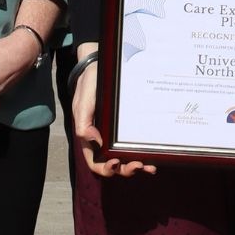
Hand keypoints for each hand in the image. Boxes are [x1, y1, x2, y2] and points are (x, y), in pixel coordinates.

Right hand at [70, 50, 153, 178]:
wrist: (100, 65)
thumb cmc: (89, 84)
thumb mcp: (82, 102)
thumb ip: (84, 123)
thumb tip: (95, 142)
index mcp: (90, 137)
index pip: (95, 162)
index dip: (105, 168)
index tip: (115, 162)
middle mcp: (103, 139)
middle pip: (114, 164)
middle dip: (125, 169)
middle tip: (138, 165)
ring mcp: (116, 134)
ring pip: (126, 158)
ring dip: (137, 166)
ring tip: (149, 166)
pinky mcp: (128, 126)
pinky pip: (135, 144)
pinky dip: (144, 153)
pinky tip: (152, 156)